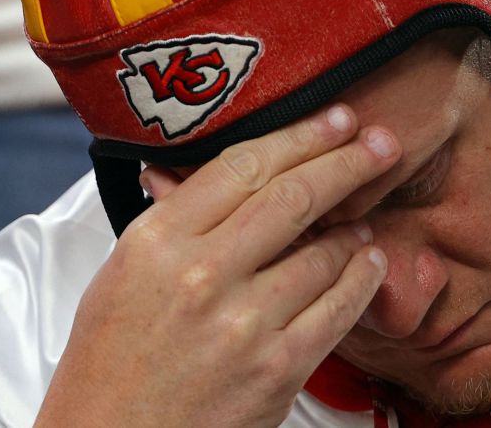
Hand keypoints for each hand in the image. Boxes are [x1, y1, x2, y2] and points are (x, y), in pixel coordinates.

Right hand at [35, 105, 398, 426]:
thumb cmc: (110, 363)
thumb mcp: (122, 273)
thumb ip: (177, 217)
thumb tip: (226, 173)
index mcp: (157, 241)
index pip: (244, 166)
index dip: (301, 137)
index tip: (335, 121)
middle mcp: (202, 274)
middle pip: (295, 196)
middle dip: (349, 162)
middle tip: (381, 144)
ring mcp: (245, 322)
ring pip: (325, 251)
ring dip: (356, 228)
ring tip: (364, 218)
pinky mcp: (278, 368)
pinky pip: (339, 308)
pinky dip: (364, 278)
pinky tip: (371, 261)